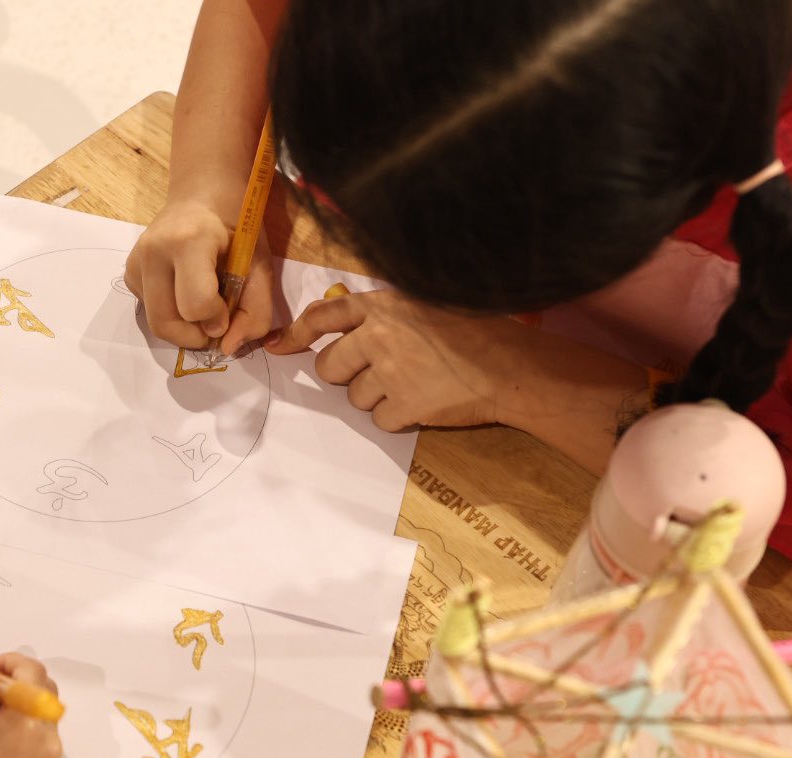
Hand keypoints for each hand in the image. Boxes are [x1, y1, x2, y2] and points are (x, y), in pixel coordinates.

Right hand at [124, 199, 276, 353]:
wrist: (203, 193)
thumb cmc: (236, 225)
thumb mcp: (259, 264)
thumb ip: (255, 310)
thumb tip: (228, 348)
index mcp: (188, 241)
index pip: (195, 306)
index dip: (217, 319)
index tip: (228, 308)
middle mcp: (152, 252)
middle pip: (166, 324)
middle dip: (195, 335)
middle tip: (216, 323)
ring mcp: (135, 263)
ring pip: (156, 323)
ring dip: (184, 327)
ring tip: (203, 305)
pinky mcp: (128, 273)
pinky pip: (150, 311)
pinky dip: (172, 313)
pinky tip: (186, 292)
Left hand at [266, 290, 527, 430]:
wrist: (511, 367)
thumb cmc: (476, 332)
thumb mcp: (425, 306)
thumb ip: (383, 315)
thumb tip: (340, 330)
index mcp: (383, 305)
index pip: (323, 316)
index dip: (297, 334)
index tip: (280, 347)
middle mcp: (379, 335)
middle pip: (329, 367)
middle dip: (347, 375)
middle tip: (381, 373)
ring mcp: (389, 371)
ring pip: (355, 398)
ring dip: (378, 398)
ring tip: (416, 384)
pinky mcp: (402, 404)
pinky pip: (381, 420)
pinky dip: (399, 418)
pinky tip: (425, 402)